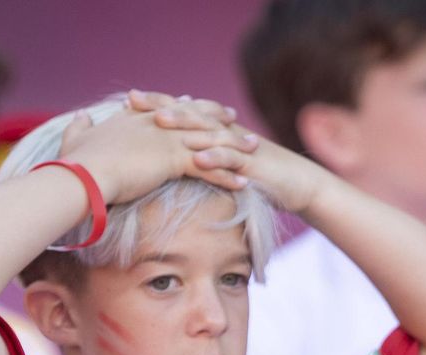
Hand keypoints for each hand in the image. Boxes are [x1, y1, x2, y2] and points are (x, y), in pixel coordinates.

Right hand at [55, 100, 252, 202]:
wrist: (83, 175)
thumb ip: (78, 128)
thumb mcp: (75, 140)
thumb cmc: (77, 163)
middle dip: (217, 119)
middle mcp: (156, 124)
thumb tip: (79, 118)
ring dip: (233, 147)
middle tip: (236, 120)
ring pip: (208, 141)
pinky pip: (208, 167)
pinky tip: (243, 183)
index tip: (197, 105)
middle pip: (194, 118)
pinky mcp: (173, 160)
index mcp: (135, 118)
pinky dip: (227, 176)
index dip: (185, 107)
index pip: (167, 109)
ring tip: (253, 152)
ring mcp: (166, 140)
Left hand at [126, 89, 330, 207]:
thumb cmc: (257, 176)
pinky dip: (215, 158)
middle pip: (190, 114)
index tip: (129, 99)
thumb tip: (172, 161)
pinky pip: (232, 160)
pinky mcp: (252, 166)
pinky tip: (197, 158)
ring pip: (208, 132)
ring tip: (159, 122)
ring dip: (184, 125)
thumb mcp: (224, 165)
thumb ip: (200, 159)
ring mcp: (238, 147)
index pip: (183, 112)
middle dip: (162, 106)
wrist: (296, 184)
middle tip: (135, 100)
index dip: (157, 104)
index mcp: (215, 132)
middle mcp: (225, 132)